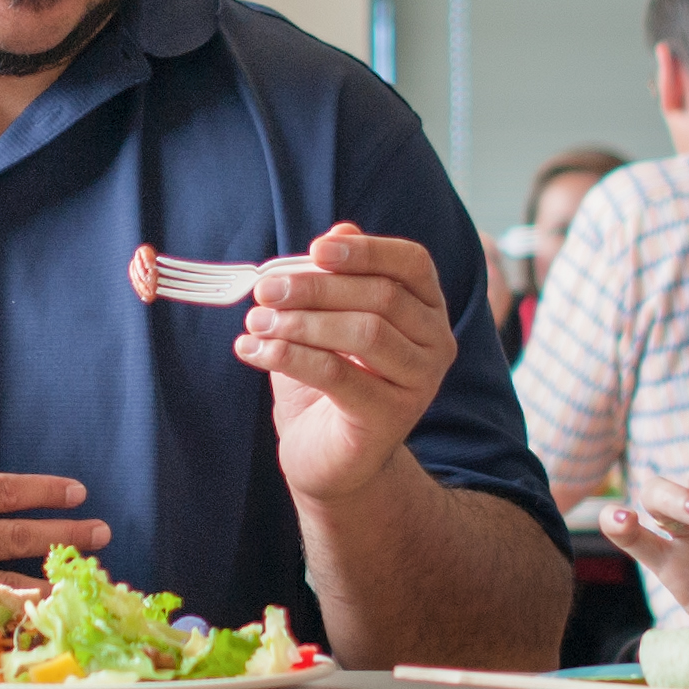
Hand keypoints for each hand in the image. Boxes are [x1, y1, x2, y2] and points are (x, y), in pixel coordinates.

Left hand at [239, 227, 454, 505]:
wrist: (329, 458)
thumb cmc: (328, 380)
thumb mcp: (327, 320)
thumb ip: (336, 278)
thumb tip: (337, 231)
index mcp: (427, 308)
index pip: (411, 263)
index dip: (365, 250)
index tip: (315, 248)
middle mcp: (436, 342)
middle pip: (382, 296)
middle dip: (316, 287)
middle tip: (264, 289)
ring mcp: (420, 382)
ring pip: (365, 332)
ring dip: (300, 321)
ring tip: (255, 321)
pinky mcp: (392, 417)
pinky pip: (338, 374)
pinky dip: (289, 356)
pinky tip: (252, 351)